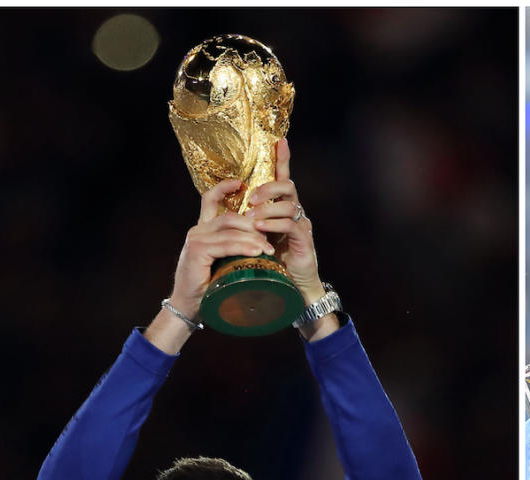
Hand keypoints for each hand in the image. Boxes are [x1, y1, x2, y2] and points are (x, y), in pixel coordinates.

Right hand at [146, 179, 275, 353]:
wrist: (188, 306)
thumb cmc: (209, 287)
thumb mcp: (224, 262)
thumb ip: (233, 249)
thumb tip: (260, 242)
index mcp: (203, 229)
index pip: (211, 200)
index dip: (224, 188)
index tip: (241, 182)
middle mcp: (198, 230)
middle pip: (230, 216)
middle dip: (254, 224)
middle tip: (273, 236)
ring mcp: (196, 239)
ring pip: (230, 229)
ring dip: (253, 238)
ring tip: (270, 249)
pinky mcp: (197, 250)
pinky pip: (225, 244)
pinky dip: (243, 246)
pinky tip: (257, 251)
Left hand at [245, 138, 323, 304]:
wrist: (293, 288)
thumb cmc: (272, 263)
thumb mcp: (257, 238)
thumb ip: (247, 222)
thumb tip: (225, 210)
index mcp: (281, 208)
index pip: (282, 178)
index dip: (281, 159)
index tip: (279, 140)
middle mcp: (294, 212)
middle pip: (286, 185)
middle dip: (267, 187)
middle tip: (250, 198)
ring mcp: (301, 225)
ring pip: (289, 203)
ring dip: (268, 207)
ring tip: (252, 218)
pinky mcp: (304, 240)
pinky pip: (291, 224)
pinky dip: (274, 224)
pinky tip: (261, 230)